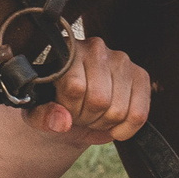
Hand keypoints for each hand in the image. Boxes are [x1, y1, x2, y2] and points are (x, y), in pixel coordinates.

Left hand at [24, 36, 149, 147]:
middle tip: (80, 115)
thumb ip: (43, 117)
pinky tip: (114, 125)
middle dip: (88, 119)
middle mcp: (96, 48)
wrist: (73, 110)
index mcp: (67, 50)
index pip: (76, 87)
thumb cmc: (55, 106)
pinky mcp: (140, 75)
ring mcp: (122, 60)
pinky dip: (126, 129)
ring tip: (94, 116)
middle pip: (100, 100)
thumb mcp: (38, 114)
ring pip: (119, 110)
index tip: (65, 110)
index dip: (70, 109)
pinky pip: (139, 114)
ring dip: (105, 124)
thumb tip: (62, 121)